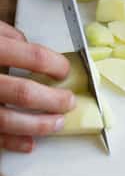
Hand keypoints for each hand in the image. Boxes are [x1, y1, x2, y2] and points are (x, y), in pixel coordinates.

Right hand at [0, 23, 75, 152]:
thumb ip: (2, 33)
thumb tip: (26, 44)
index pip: (31, 55)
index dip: (54, 64)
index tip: (63, 70)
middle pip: (24, 93)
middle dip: (54, 100)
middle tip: (68, 101)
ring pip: (9, 120)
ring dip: (39, 125)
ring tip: (56, 123)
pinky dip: (13, 142)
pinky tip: (29, 142)